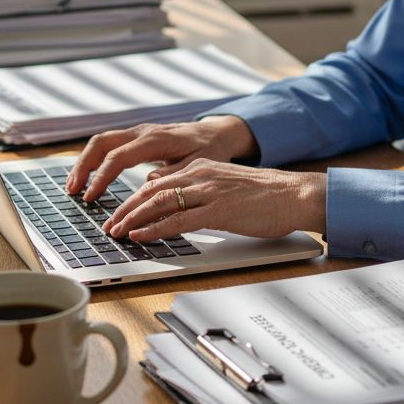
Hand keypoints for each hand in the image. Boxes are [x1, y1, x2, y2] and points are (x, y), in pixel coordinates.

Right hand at [65, 116, 258, 200]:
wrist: (215, 132)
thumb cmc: (209, 150)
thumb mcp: (199, 164)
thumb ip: (175, 173)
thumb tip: (149, 183)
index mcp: (155, 139)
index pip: (119, 157)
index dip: (102, 177)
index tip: (91, 197)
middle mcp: (142, 132)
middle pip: (101, 143)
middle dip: (83, 167)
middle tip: (73, 191)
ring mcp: (137, 132)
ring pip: (101, 142)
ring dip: (84, 163)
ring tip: (74, 187)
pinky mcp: (136, 137)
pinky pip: (108, 145)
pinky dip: (94, 160)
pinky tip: (88, 178)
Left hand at [101, 158, 325, 241]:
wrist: (295, 194)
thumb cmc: (266, 195)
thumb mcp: (225, 183)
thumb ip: (198, 186)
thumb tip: (172, 193)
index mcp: (201, 167)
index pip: (156, 181)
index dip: (133, 199)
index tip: (119, 213)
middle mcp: (201, 174)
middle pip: (150, 190)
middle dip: (125, 209)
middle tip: (109, 225)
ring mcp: (209, 191)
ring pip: (159, 202)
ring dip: (133, 219)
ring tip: (117, 232)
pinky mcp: (219, 210)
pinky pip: (179, 219)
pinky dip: (155, 228)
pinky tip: (141, 236)